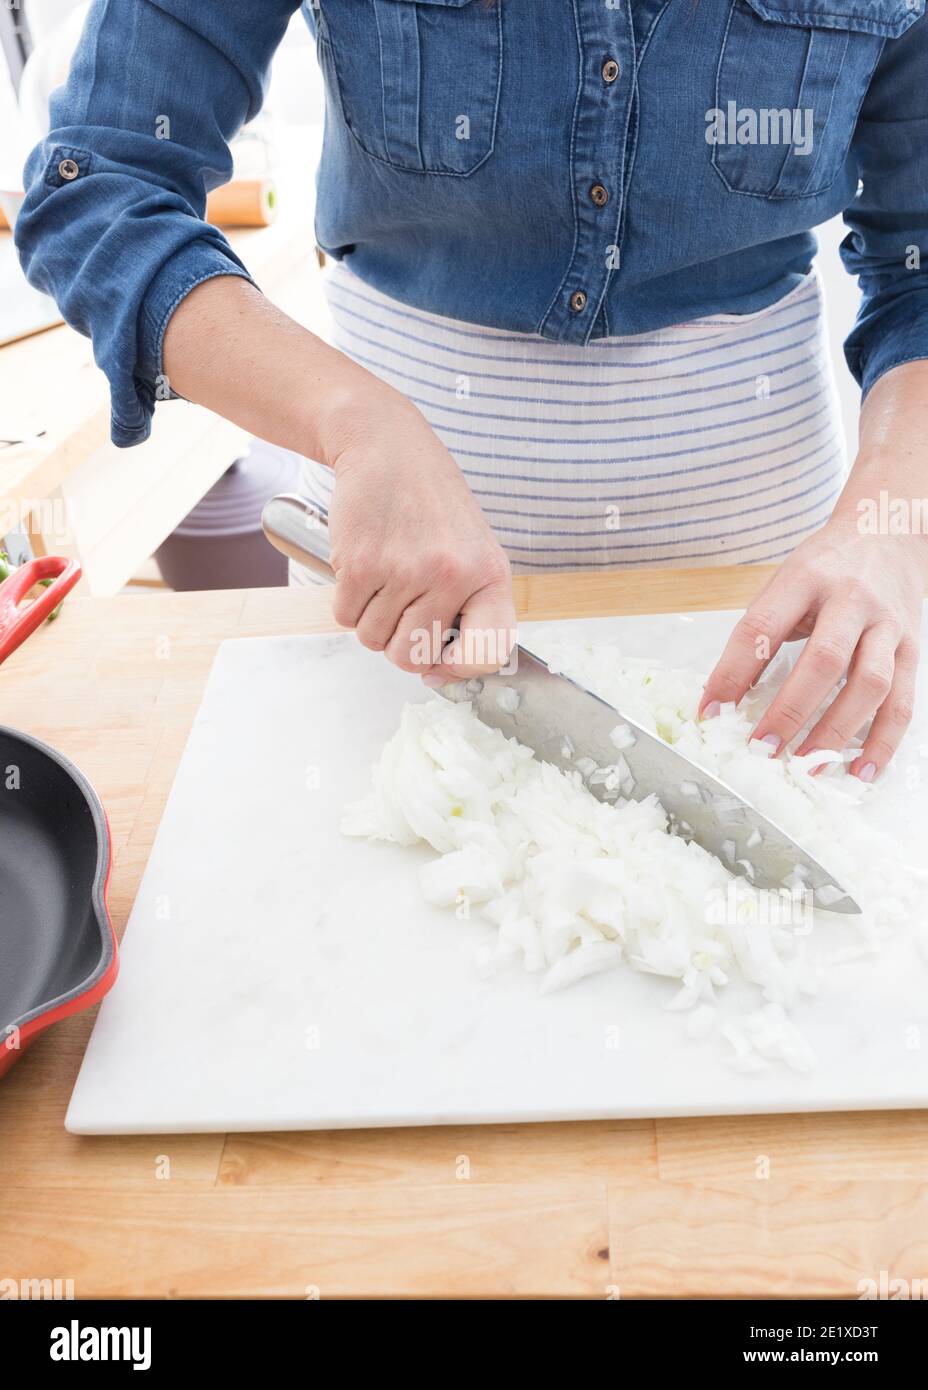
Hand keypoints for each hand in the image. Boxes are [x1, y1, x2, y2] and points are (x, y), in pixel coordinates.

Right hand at [327, 394, 515, 682]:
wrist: (386, 446)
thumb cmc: (429, 502)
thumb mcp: (472, 547)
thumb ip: (468, 605)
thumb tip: (439, 670)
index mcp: (489, 575)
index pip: (487, 654)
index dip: (458, 669)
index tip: (440, 663)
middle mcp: (451, 576)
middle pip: (411, 657)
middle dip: (398, 642)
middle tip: (400, 607)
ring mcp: (405, 571)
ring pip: (373, 640)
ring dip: (370, 619)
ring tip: (384, 577)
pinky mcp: (361, 565)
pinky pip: (344, 618)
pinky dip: (347, 601)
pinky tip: (363, 564)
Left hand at [699, 517, 924, 779]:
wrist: (889, 531)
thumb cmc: (826, 566)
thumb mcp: (784, 583)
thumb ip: (759, 633)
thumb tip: (724, 698)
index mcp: (806, 578)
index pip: (762, 627)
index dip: (732, 673)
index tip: (711, 711)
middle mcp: (852, 600)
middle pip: (824, 660)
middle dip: (790, 710)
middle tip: (761, 748)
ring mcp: (888, 626)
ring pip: (870, 685)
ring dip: (836, 732)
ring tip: (806, 767)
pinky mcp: (913, 648)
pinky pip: (902, 702)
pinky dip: (883, 742)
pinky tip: (860, 771)